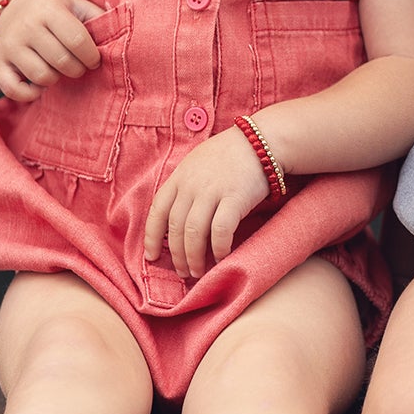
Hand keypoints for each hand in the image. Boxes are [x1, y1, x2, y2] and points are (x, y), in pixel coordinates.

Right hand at [0, 0, 103, 101]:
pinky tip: (39, 83)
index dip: (92, 57)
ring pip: (42, 77)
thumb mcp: (74, 5)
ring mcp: (9, 46)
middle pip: (62, 62)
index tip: (94, 59)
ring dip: (56, 79)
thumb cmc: (51, 11)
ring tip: (58, 69)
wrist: (7, 11)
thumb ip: (98, 18)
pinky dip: (31, 94)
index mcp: (49, 10)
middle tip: (78, 66)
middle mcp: (26, 27)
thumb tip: (120, 36)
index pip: (78, 41)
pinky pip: (15, 91)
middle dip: (77, 69)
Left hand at [143, 125, 272, 278]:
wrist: (261, 141)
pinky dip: (218, 248)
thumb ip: (184, 186)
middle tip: (182, 272)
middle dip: (176, 255)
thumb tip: (173, 217)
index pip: (157, 211)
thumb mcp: (196, 163)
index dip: (152, 237)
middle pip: (175, 227)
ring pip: (194, 233)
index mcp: (179, 177)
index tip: (151, 256)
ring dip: (194, 258)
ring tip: (198, 272)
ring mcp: (212, 191)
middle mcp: (192, 186)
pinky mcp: (235, 198)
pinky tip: (221, 257)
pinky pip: (221, 230)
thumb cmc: (229, 154)